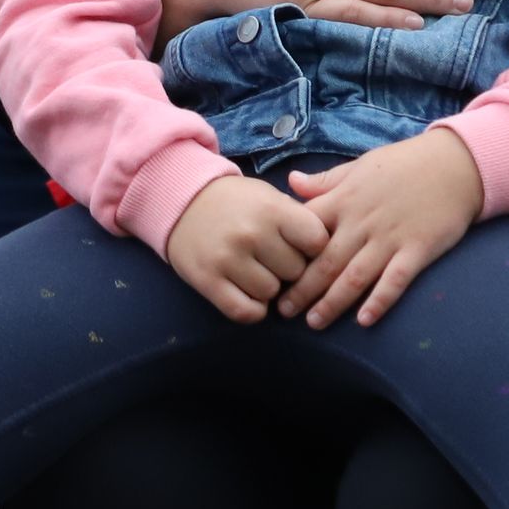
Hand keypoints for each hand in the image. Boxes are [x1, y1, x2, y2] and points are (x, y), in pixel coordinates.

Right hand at [161, 173, 327, 322]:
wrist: (180, 200)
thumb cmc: (235, 201)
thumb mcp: (269, 196)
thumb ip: (299, 218)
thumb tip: (328, 249)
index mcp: (272, 209)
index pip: (317, 242)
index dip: (314, 248)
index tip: (301, 246)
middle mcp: (252, 233)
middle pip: (296, 272)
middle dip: (288, 268)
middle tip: (272, 259)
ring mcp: (228, 259)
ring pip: (271, 294)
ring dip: (267, 288)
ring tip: (254, 271)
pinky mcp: (208, 280)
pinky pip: (246, 312)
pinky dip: (252, 310)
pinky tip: (248, 294)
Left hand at [281, 132, 481, 327]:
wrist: (454, 164)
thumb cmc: (402, 164)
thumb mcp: (358, 166)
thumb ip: (324, 181)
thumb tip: (291, 183)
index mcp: (344, 200)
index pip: (305, 231)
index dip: (284, 253)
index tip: (268, 272)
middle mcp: (361, 222)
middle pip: (324, 262)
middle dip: (301, 290)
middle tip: (282, 311)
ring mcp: (389, 238)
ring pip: (354, 277)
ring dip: (332, 302)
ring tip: (314, 323)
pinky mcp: (417, 249)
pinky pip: (395, 280)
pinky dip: (379, 301)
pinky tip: (364, 320)